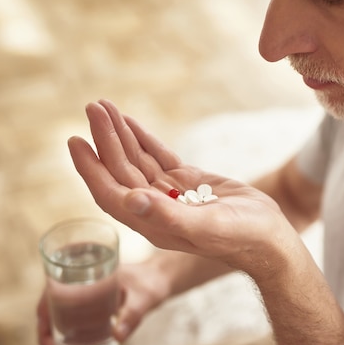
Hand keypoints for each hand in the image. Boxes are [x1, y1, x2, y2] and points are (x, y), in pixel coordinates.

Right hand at [37, 258, 172, 344]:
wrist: (162, 278)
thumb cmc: (154, 281)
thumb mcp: (145, 297)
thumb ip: (133, 314)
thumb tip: (117, 336)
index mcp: (86, 270)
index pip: (50, 291)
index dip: (44, 316)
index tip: (48, 338)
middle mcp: (80, 280)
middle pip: (49, 307)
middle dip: (46, 333)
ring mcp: (84, 293)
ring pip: (58, 315)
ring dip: (54, 335)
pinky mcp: (92, 304)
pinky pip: (71, 319)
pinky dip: (67, 335)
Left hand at [68, 100, 298, 275]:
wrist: (267, 236)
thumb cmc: (241, 237)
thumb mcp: (206, 227)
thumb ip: (168, 216)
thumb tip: (130, 201)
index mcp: (153, 223)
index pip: (111, 193)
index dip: (90, 169)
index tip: (76, 141)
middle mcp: (155, 207)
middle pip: (121, 170)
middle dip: (105, 139)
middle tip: (93, 107)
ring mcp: (171, 193)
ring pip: (137, 160)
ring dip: (120, 135)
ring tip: (104, 107)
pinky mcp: (188, 181)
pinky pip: (158, 156)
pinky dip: (144, 139)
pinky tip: (130, 122)